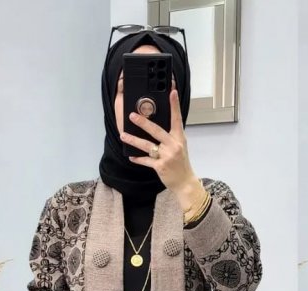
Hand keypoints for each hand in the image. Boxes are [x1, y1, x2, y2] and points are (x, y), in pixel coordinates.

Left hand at [121, 86, 204, 212]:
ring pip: (147, 146)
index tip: (172, 91)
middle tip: (132, 116)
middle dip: (143, 123)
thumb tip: (153, 124)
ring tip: (123, 135)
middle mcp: (174, 146)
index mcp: (179, 138)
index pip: (177, 119)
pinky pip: (146, 160)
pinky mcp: (161, 166)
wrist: (185, 182)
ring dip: (133, 140)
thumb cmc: (181, 163)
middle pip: (156, 131)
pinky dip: (138, 159)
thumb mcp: (179, 147)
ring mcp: (167, 156)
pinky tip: (131, 156)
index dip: (174, 105)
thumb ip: (169, 136)